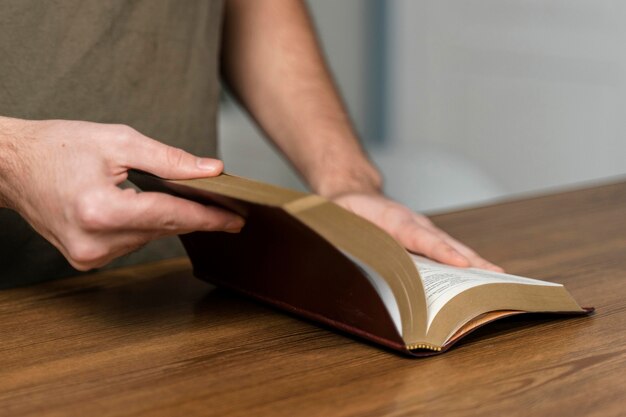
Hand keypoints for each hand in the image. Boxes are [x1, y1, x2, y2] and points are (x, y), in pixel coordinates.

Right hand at [0, 117, 243, 270]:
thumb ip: (169, 160)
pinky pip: (131, 243)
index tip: (236, 219)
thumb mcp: (119, 142)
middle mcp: (94, 241)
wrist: (12, 166)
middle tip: (224, 206)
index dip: (208, 216)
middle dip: (194, 215)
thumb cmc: (58, 147)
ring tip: (172, 197)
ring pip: (149, 237)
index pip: (170, 215)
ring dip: (165, 219)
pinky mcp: (85, 259)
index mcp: (100, 210)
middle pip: (163, 229)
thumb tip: (211, 171)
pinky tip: (141, 208)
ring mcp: (88, 255)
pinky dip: (143, 226)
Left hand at [331, 192, 502, 271]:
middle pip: (446, 242)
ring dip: (474, 263)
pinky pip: (445, 251)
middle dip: (472, 260)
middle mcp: (414, 224)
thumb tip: (352, 258)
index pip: (419, 236)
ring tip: (498, 280)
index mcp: (392, 219)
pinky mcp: (423, 238)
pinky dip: (464, 264)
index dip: (440, 251)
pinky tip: (477, 279)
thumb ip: (345, 236)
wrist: (352, 194)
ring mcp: (422, 230)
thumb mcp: (338, 220)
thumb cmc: (344, 211)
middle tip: (497, 276)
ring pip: (451, 247)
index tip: (461, 264)